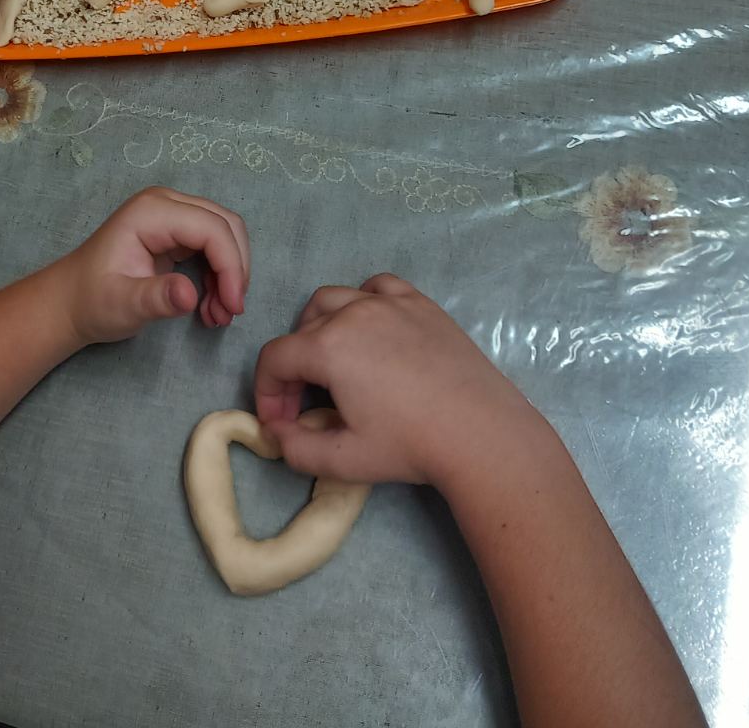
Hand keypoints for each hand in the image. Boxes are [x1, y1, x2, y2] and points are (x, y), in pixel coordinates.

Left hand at [55, 187, 250, 343]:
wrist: (71, 302)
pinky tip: (210, 305)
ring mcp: (172, 214)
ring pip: (224, 234)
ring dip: (230, 274)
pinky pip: (214, 244)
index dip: (230, 266)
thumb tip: (190, 295)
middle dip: (235, 269)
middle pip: (225, 225)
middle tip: (230, 312)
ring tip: (219, 315)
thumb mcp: (122, 304)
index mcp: (151, 213)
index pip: (211, 228)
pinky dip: (220, 274)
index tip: (232, 306)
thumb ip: (156, 298)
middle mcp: (166, 204)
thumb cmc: (92, 301)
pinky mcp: (176, 231)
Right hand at [254, 275, 543, 488]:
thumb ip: (295, 449)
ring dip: (321, 328)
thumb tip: (277, 433)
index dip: (268, 392)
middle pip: (301, 328)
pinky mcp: (420, 304)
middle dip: (294, 366)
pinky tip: (373, 329)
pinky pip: (378, 287)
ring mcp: (389, 303)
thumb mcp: (343, 460)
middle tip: (308, 403)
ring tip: (335, 363)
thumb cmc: (409, 446)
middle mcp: (353, 313)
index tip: (280, 423)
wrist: (481, 433)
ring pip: (335, 299)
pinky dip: (364, 301)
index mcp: (328, 347)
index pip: (275, 358)